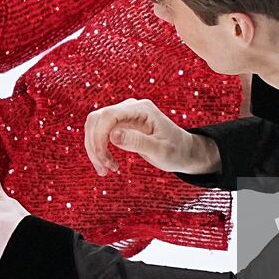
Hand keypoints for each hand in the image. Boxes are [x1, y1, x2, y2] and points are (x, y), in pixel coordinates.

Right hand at [84, 98, 219, 175]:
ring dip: (94, 148)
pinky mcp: (121, 124)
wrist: (184, 151)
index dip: (100, 137)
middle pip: (97, 119)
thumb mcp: (161, 151)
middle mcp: (131, 108)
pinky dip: (98, 149)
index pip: (109, 115)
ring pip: (95, 126)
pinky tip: (107, 165)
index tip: (104, 159)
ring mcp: (125, 115)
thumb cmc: (176, 151)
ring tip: (105, 170)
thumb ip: (138, 142)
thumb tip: (113, 135)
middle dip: (95, 145)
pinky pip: (100, 133)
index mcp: (142, 109)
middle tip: (104, 169)